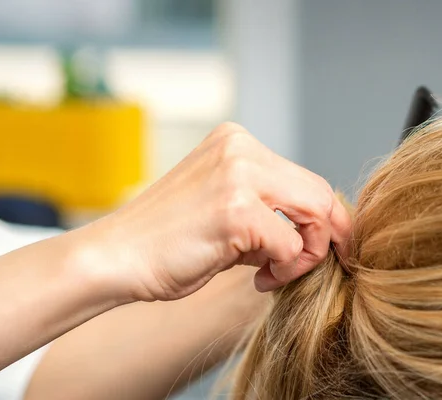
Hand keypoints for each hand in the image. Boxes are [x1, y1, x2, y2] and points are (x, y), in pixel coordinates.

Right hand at [71, 122, 350, 300]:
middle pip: (318, 191)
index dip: (321, 217)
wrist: (116, 258)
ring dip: (303, 254)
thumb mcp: (220, 207)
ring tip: (272, 273)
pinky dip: (283, 269)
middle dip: (325, 235)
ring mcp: (239, 176)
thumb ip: (264, 210)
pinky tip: (256, 279)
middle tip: (305, 265)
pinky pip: (290, 245)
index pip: (303, 177)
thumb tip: (311, 230)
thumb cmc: (164, 241)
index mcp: (235, 141)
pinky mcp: (237, 211)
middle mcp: (240, 149)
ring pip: (315, 213)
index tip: (320, 246)